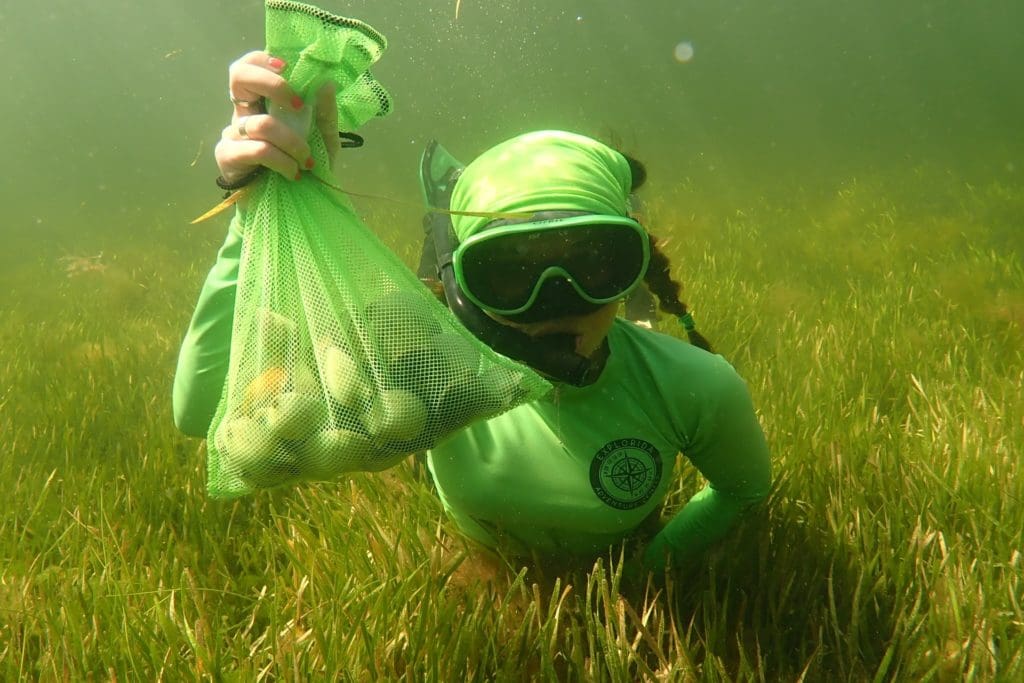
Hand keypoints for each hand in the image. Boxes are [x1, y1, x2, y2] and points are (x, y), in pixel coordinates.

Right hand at [215, 51, 340, 182]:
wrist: (293, 208)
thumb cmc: (305, 169)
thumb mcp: (324, 141)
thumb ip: (325, 113)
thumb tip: (325, 82)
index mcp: (262, 104)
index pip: (250, 66)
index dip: (263, 60)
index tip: (288, 68)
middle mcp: (243, 114)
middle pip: (238, 76)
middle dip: (274, 85)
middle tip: (299, 106)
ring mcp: (232, 134)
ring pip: (263, 124)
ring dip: (293, 143)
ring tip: (306, 161)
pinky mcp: (228, 157)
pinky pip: (258, 150)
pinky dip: (283, 161)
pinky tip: (294, 174)